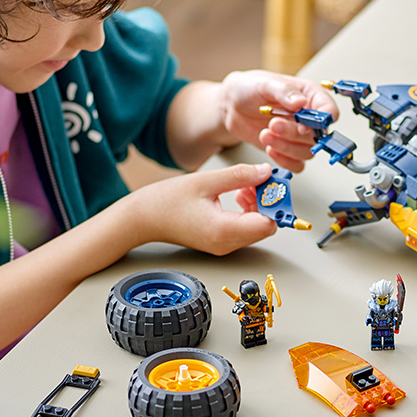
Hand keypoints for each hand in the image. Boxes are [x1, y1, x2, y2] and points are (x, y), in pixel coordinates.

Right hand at [129, 163, 276, 254]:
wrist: (142, 218)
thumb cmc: (165, 201)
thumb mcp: (206, 180)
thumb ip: (240, 176)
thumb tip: (266, 171)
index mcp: (224, 231)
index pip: (268, 224)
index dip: (274, 203)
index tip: (272, 183)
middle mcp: (226, 243)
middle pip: (266, 226)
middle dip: (267, 202)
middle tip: (259, 180)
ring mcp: (224, 245)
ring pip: (257, 227)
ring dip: (258, 205)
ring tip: (244, 186)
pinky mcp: (221, 241)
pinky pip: (246, 228)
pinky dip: (248, 211)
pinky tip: (238, 194)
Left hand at [221, 71, 338, 171]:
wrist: (231, 106)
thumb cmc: (249, 89)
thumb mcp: (265, 83)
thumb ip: (284, 91)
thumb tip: (300, 102)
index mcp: (309, 96)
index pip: (329, 110)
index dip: (322, 120)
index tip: (304, 123)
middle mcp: (308, 117)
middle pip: (316, 135)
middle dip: (293, 133)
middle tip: (273, 124)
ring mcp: (298, 135)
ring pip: (307, 152)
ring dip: (285, 147)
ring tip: (266, 135)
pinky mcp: (287, 149)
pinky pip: (296, 165)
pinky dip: (284, 160)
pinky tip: (270, 148)